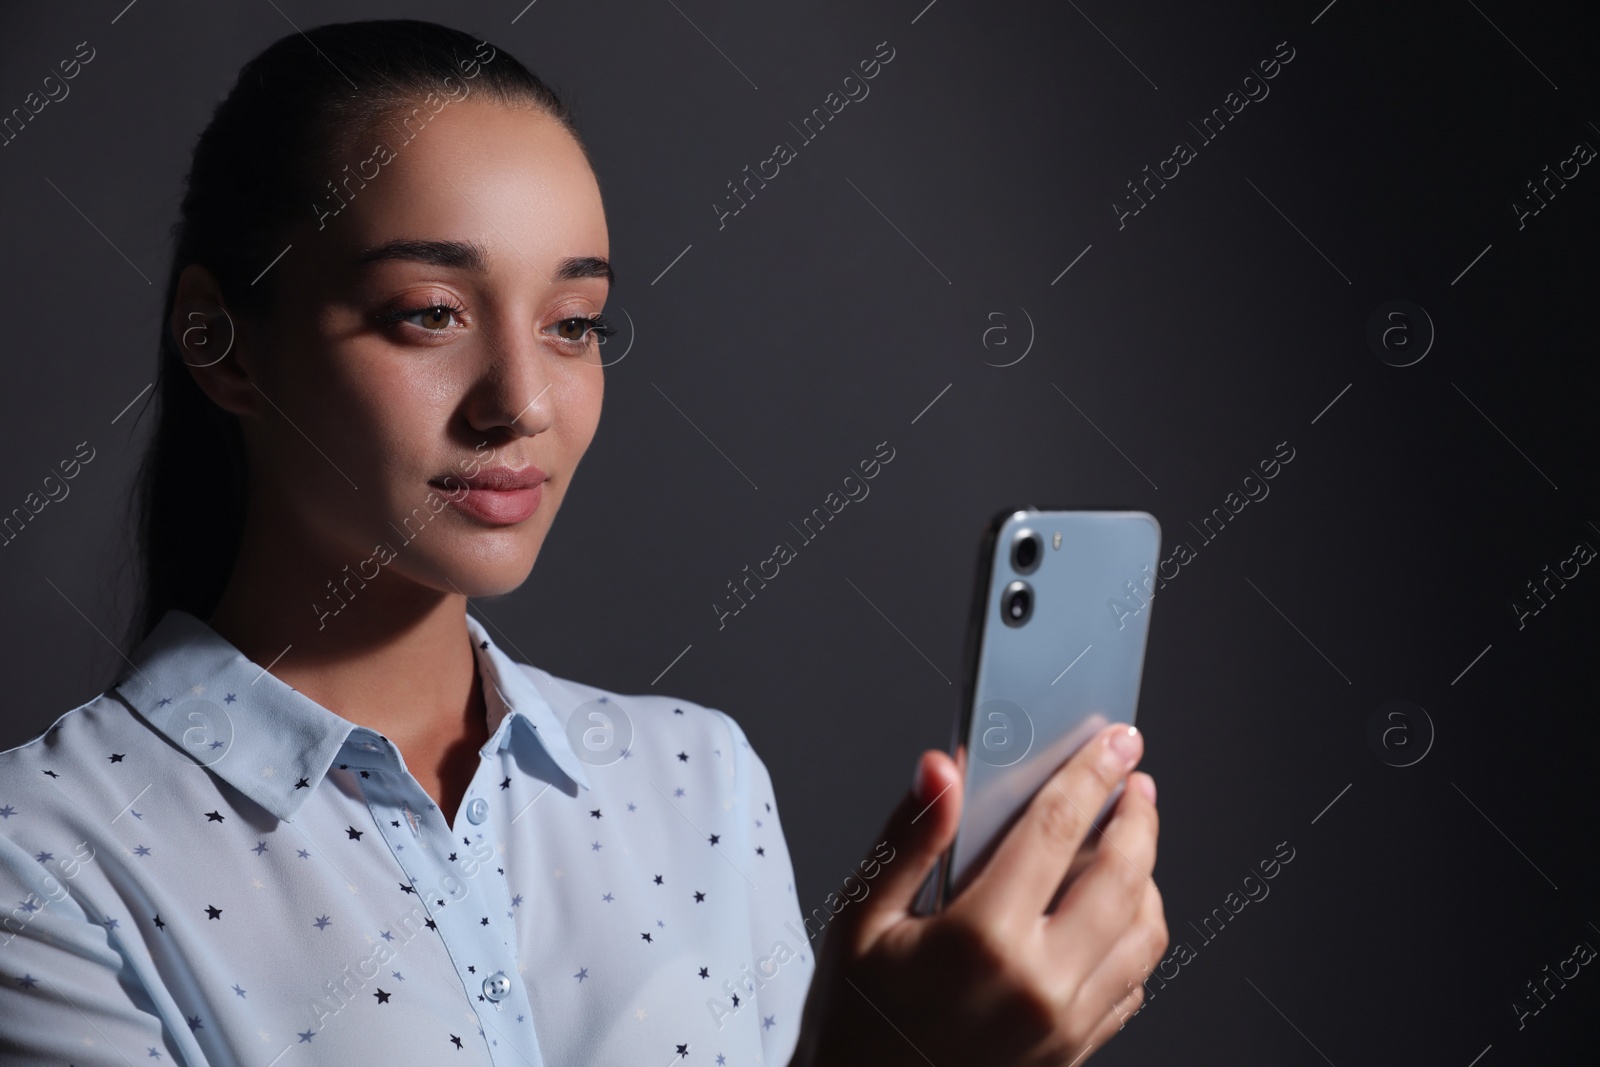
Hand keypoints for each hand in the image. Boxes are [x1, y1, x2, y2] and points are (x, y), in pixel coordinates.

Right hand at [790, 723, 1165, 1065]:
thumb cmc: (855, 1019)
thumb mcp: (860, 919)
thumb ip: (911, 838)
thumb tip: (943, 768)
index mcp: (981, 940)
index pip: (1056, 829)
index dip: (1092, 774)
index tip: (1115, 740)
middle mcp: (1038, 984)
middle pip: (1122, 877)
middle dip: (1137, 817)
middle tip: (1134, 781)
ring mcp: (1064, 1025)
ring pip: (1143, 933)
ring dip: (1147, 876)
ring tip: (1128, 843)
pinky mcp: (1074, 1052)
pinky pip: (1134, 984)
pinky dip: (1137, 937)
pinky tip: (1113, 913)